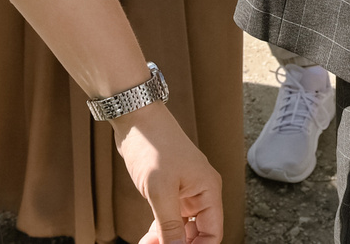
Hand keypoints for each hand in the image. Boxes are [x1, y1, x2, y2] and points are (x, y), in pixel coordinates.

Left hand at [116, 109, 222, 243]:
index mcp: (208, 190)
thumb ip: (170, 224)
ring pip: (182, 228)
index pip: (213, 232)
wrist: (136, 118)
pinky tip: (147, 238)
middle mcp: (200, 192)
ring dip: (167, 240)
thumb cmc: (153, 145)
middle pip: (198, 233)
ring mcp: (184, 191)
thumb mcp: (160, 190)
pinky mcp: (168, 190)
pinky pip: (169, 219)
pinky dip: (159, 231)